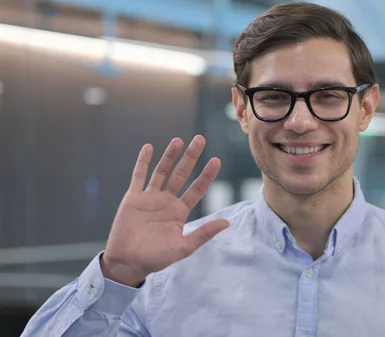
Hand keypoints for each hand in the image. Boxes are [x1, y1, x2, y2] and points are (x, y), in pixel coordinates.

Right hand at [101, 135, 228, 286]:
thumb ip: (204, 233)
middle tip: (200, 139)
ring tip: (179, 140)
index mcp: (179, 212)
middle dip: (191, 157)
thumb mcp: (184, 247)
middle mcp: (166, 201)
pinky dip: (143, 162)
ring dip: (170, 156)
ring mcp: (150, 197)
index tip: (216, 161)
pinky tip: (149, 147)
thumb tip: (227, 223)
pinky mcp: (133, 198)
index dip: (206, 175)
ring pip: (162, 171)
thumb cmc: (156, 258)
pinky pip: (139, 176)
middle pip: (181, 174)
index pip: (197, 189)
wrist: (128, 263)